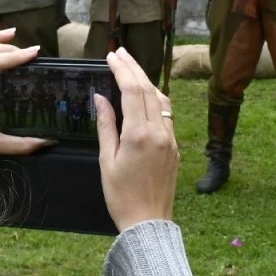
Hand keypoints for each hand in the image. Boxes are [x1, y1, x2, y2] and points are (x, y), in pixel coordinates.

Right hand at [95, 48, 178, 230]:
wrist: (148, 223)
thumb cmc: (121, 196)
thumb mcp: (106, 160)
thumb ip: (106, 125)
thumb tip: (100, 97)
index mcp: (139, 135)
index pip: (132, 91)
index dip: (122, 70)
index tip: (112, 56)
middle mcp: (158, 133)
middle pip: (147, 90)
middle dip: (134, 68)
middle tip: (120, 53)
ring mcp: (170, 139)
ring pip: (160, 100)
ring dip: (146, 81)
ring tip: (131, 69)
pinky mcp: (175, 147)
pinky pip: (166, 116)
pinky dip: (154, 100)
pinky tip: (144, 96)